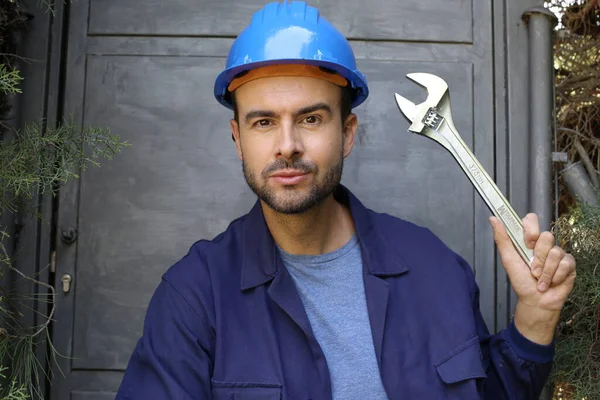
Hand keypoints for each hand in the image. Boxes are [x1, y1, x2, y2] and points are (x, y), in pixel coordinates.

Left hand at [489, 214, 575, 343]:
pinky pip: (565, 264)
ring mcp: (558, 253)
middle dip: (538, 256)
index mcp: (529, 240)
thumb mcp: (508, 260)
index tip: (527, 243)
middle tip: (532, 269)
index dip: (531, 229)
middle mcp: (544, 244)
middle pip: (547, 236)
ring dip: (545, 271)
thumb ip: (502, 239)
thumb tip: (493, 219)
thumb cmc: (521, 281)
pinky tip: (551, 283)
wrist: (536, 301)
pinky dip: (555, 276)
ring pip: (555, 252)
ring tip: (539, 280)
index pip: (532, 220)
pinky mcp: (569, 264)